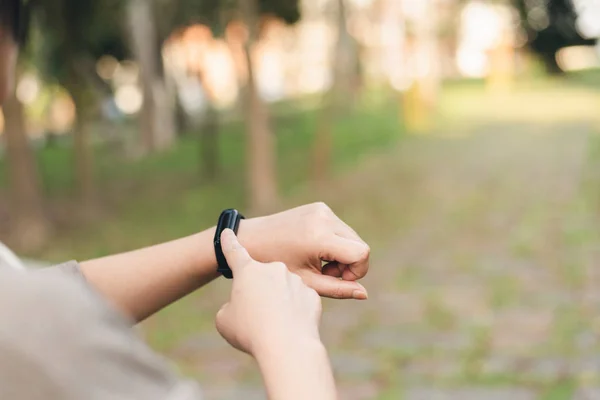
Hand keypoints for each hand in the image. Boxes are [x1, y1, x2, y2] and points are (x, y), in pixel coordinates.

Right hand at [216, 229, 321, 355]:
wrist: (286, 345)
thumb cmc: (251, 332)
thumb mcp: (225, 320)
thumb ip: (231, 306)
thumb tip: (240, 306)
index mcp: (248, 271)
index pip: (234, 252)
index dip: (229, 242)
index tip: (228, 230)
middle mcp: (274, 269)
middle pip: (263, 278)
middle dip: (260, 292)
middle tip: (256, 315)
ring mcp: (295, 280)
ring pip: (284, 290)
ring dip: (279, 302)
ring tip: (274, 325)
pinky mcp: (312, 294)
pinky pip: (300, 301)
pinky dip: (295, 311)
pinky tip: (291, 326)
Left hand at [239, 203, 369, 299]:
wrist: (251, 239)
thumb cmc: (274, 266)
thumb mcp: (306, 282)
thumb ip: (338, 289)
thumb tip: (364, 294)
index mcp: (319, 236)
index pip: (361, 253)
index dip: (357, 271)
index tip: (339, 279)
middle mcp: (324, 218)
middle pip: (360, 245)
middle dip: (349, 264)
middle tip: (326, 273)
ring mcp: (323, 209)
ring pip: (352, 237)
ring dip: (343, 254)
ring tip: (319, 264)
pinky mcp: (320, 207)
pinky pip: (341, 229)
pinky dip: (335, 243)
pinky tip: (315, 251)